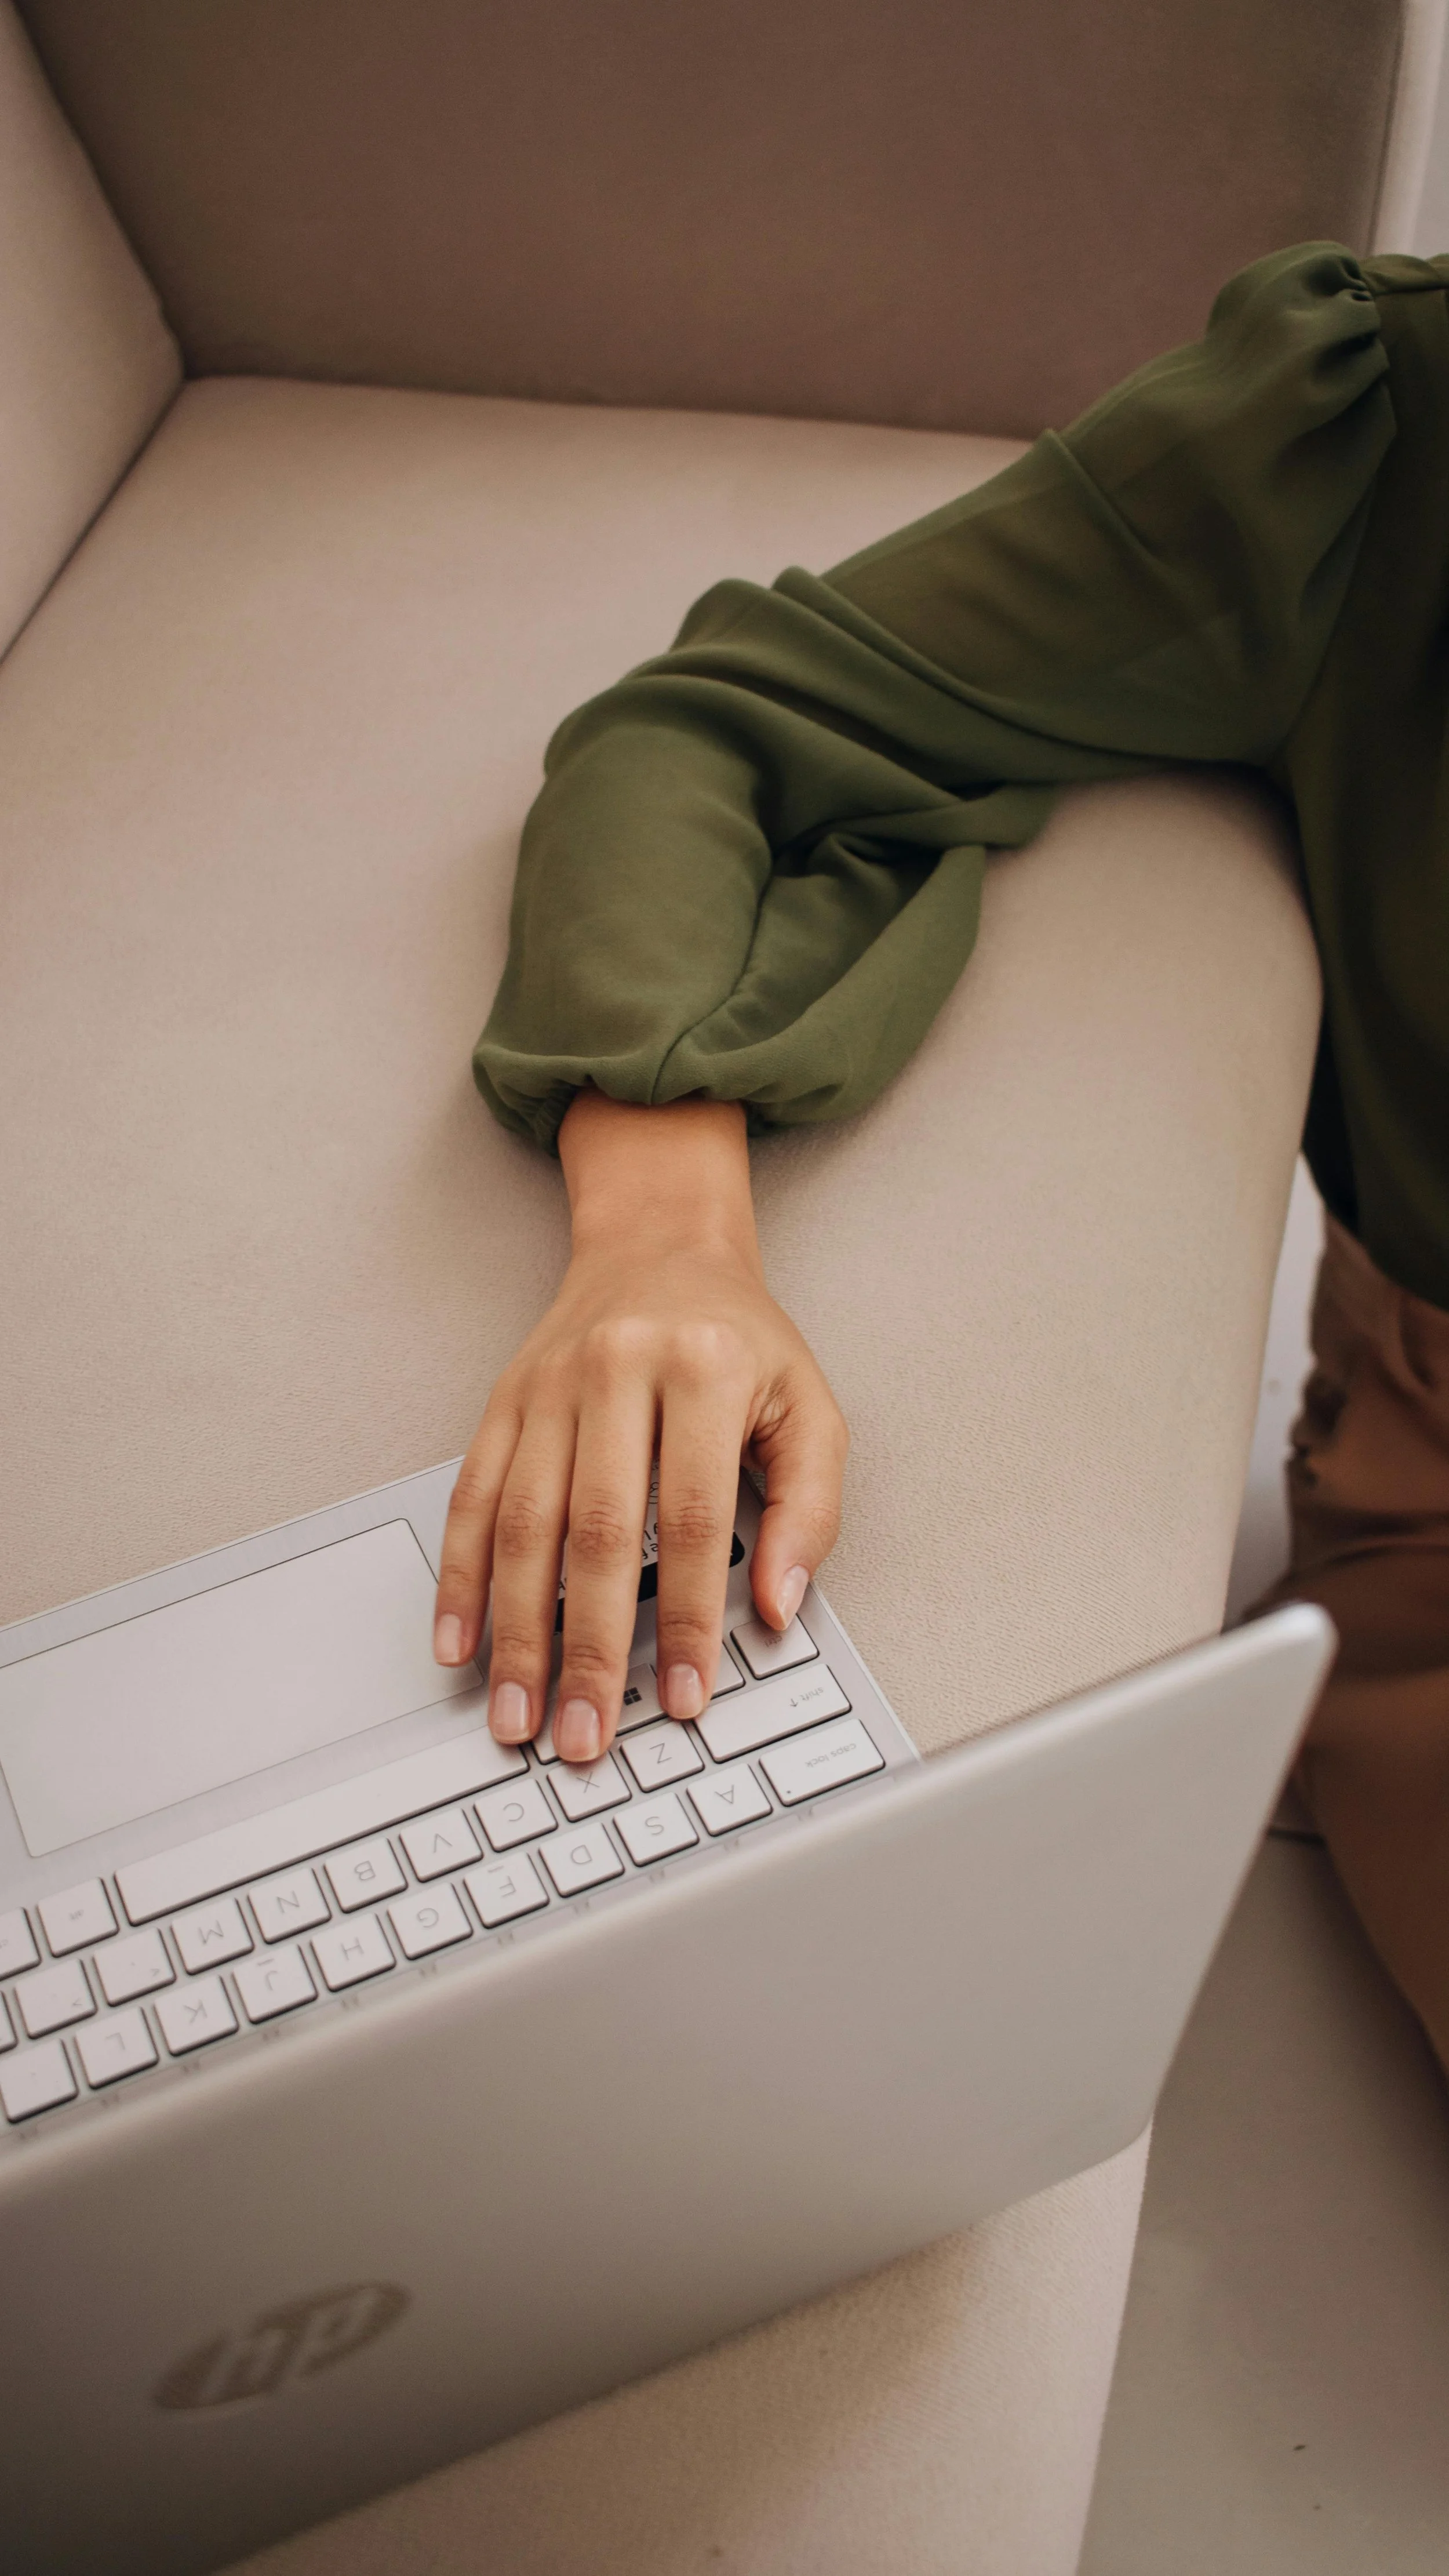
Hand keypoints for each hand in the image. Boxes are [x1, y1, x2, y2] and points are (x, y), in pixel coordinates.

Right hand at [433, 1092, 847, 1762]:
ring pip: (521, 1525)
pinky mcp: (503, 1402)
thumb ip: (809, 1508)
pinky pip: (472, 1498)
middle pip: (595, 1533)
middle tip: (584, 1736)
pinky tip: (459, 1642)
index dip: (688, 1619)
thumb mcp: (809, 1406)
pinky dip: (461, 1577)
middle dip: (588, 1648)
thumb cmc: (740, 1340)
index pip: (691, 1520)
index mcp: (702, 1372)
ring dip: (514, 1631)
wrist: (659, 1247)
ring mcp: (548, 1388)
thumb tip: (780, 1605)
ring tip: (517, 1713)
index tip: (685, 1698)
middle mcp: (616, 1373)